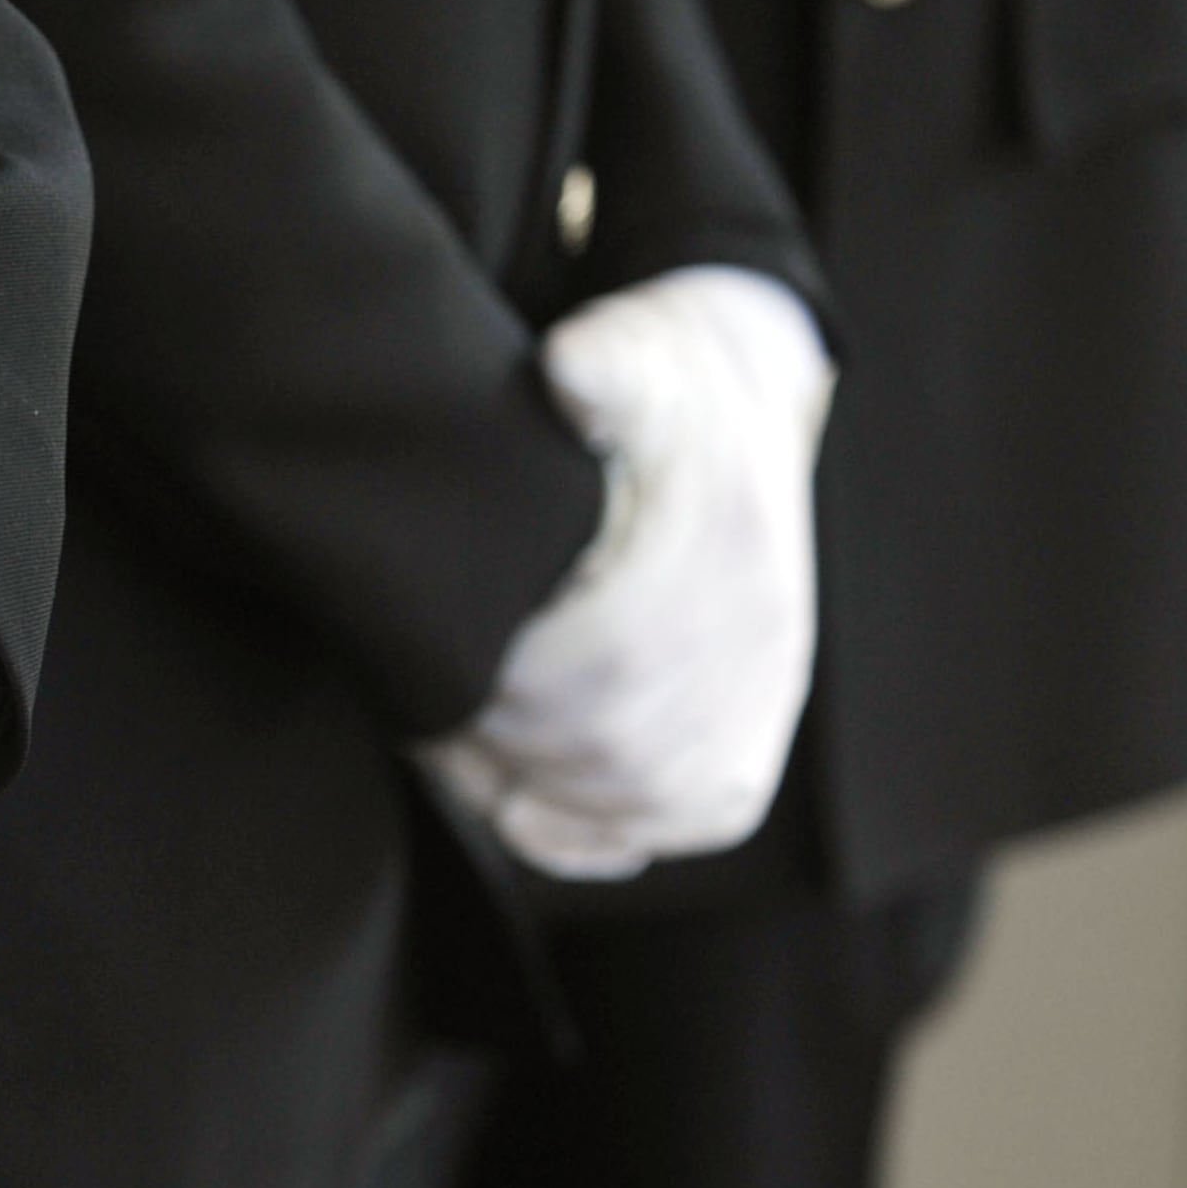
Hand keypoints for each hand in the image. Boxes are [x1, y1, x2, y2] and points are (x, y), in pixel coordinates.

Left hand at [427, 266, 828, 879]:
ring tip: (461, 757)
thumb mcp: (631, 352)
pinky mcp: (753, 734)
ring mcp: (761, 690)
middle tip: (425, 724)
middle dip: (506, 746)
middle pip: (618, 745)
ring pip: (647, 794)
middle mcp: (756, 630)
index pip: (612, 662)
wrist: (745, 395)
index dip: (512, 687)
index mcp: (725, 543)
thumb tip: (573, 368)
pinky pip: (693, 818)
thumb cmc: (662, 379)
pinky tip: (528, 813)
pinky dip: (601, 835)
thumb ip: (601, 368)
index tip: (439, 674)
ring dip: (541, 794)